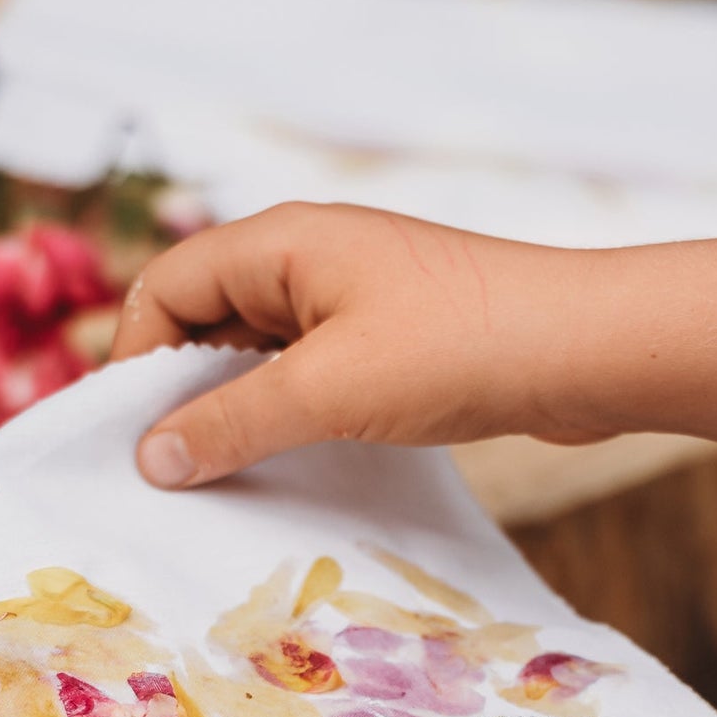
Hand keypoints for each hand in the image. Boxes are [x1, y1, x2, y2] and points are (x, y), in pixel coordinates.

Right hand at [109, 203, 615, 486]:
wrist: (586, 350)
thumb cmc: (456, 349)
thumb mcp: (327, 390)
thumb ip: (232, 422)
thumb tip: (150, 458)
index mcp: (282, 240)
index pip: (167, 284)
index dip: (136, 358)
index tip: (130, 438)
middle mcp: (311, 257)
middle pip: (208, 315)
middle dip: (182, 387)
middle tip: (170, 468)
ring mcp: (355, 296)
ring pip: (261, 351)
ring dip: (238, 408)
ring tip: (225, 476)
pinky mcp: (392, 337)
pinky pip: (311, 372)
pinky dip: (289, 413)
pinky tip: (291, 463)